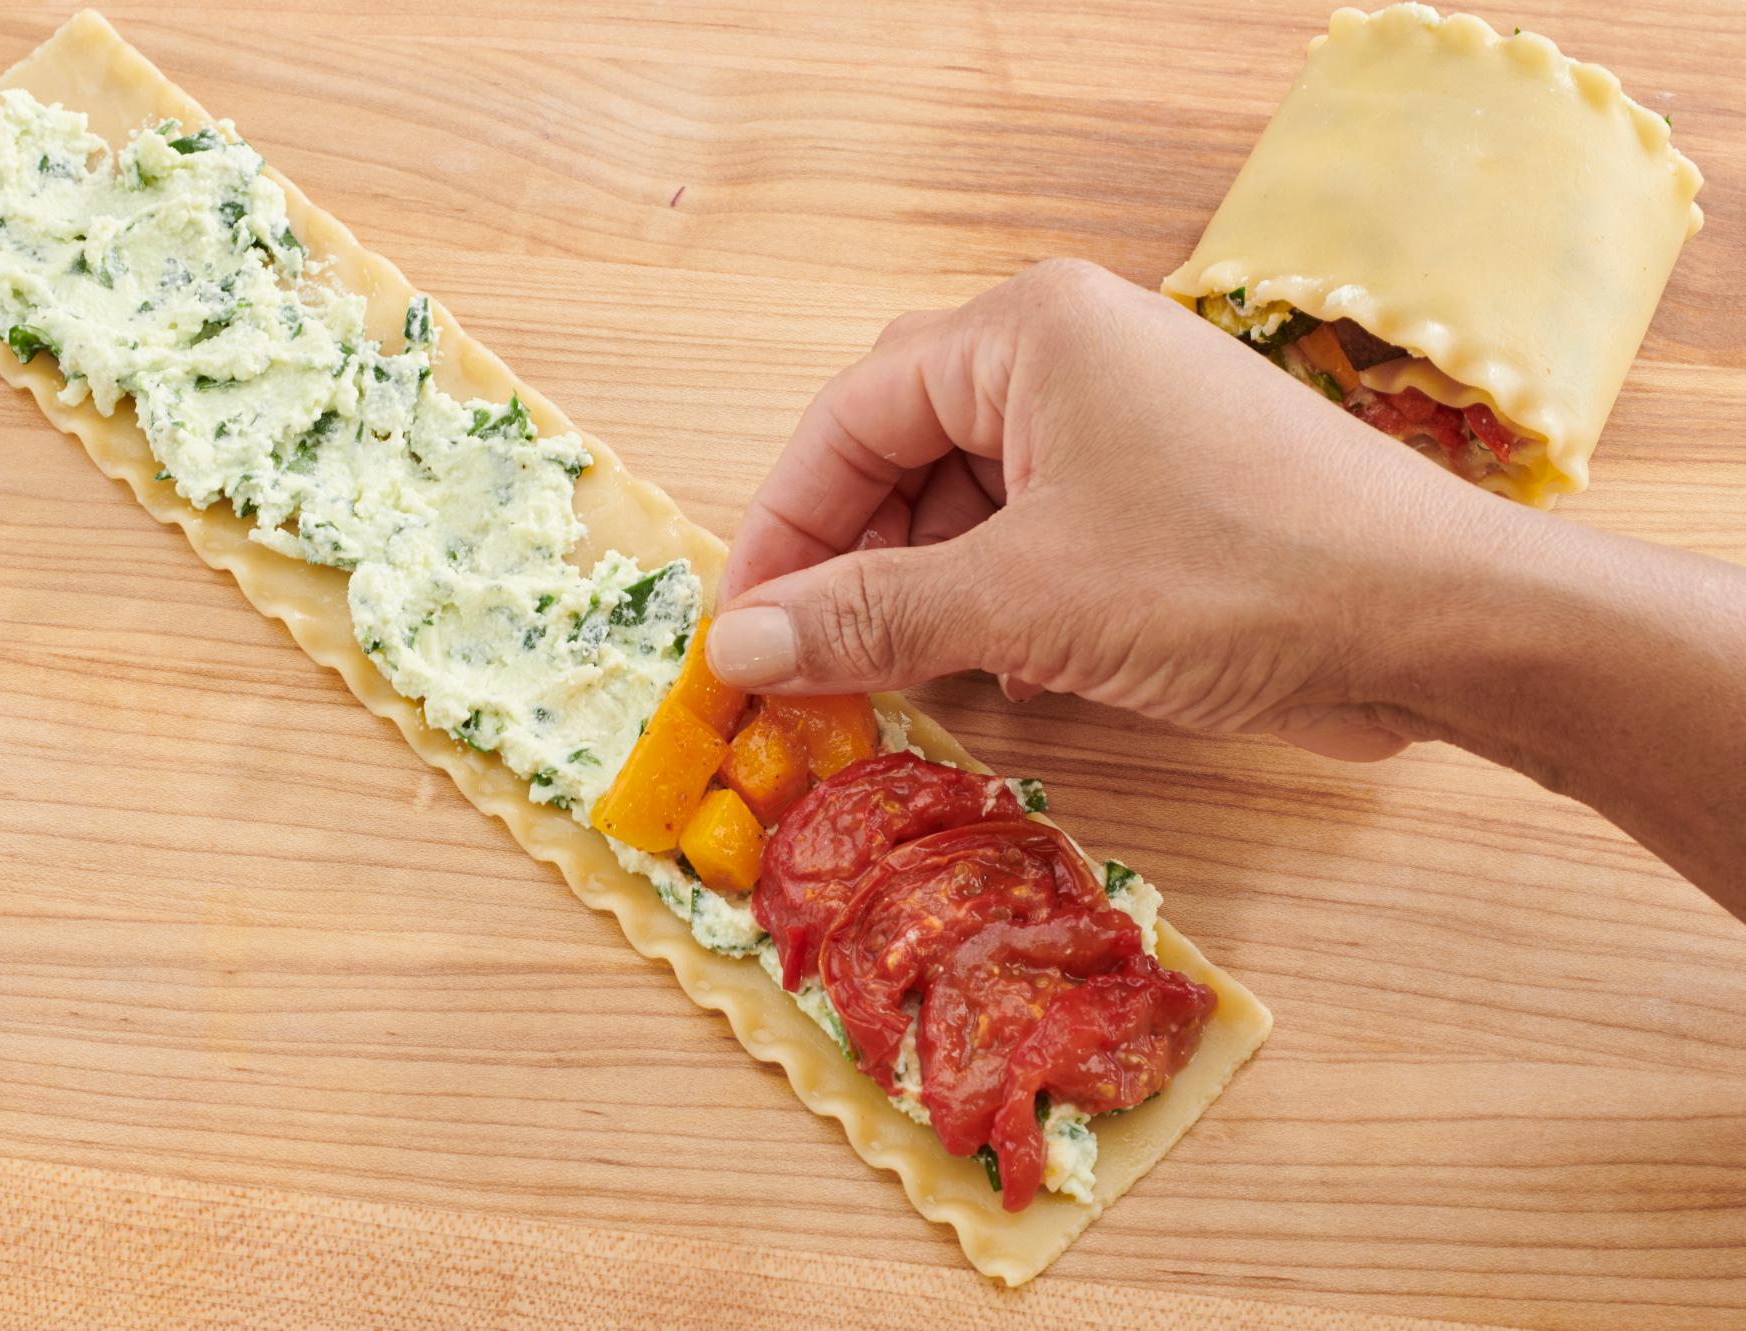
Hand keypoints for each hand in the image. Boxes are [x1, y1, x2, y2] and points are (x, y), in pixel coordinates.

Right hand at [710, 259, 1492, 760]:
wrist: (1442, 626)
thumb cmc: (1240, 577)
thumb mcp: (1028, 600)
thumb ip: (872, 615)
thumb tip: (739, 646)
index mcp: (1030, 333)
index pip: (853, 415)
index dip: (784, 524)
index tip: (740, 628)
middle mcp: (1068, 360)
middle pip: (902, 454)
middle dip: (848, 561)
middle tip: (800, 663)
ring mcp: (1119, 430)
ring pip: (965, 506)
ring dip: (917, 595)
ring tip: (880, 681)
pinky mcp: (1157, 501)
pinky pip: (1032, 541)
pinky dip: (990, 607)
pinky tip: (979, 674)